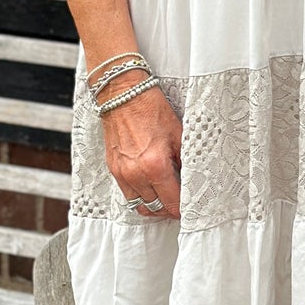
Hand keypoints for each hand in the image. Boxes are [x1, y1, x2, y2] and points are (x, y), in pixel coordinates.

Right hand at [101, 85, 182, 218]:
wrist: (123, 95)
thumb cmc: (151, 109)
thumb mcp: (178, 134)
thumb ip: (185, 161)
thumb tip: (191, 180)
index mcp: (155, 166)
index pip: (172, 202)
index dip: (183, 209)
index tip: (191, 207)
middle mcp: (136, 174)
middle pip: (156, 208)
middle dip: (170, 209)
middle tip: (181, 204)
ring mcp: (122, 173)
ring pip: (140, 206)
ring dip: (154, 206)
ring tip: (166, 199)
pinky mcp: (113, 169)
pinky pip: (127, 195)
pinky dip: (140, 197)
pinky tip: (151, 188)